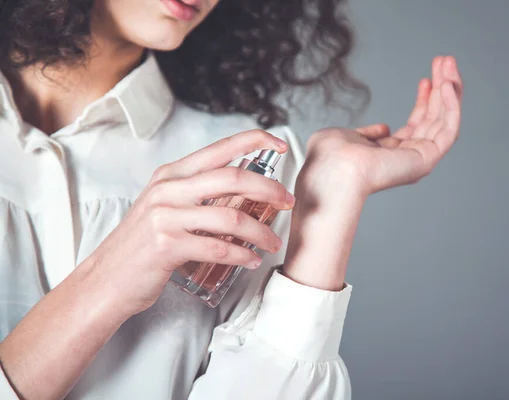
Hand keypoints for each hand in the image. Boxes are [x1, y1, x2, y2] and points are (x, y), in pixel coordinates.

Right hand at [81, 130, 294, 315]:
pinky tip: (251, 260)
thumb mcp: (165, 207)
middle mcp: (168, 188)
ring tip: (273, 243)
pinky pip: (219, 248)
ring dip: (261, 231)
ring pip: (231, 217)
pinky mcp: (166, 245)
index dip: (254, 141)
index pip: (219, 148)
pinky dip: (242, 255)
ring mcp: (165, 216)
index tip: (280, 146)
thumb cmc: (142, 245)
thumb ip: (197, 194)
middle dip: (269, 189)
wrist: (106, 280)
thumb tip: (245, 193)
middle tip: (288, 202)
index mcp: (171, 174)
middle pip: (233, 178)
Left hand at [302, 56, 462, 198]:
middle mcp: (407, 158)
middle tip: (445, 62)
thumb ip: (368, 133)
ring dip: (450, 89)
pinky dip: (452, 105)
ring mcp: (419, 160)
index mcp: (389, 155)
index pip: (416, 125)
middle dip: (441, 89)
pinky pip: (449, 129)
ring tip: (449, 63)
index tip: (426, 80)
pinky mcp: (427, 159)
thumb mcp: (350, 136)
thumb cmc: (331, 157)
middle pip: (434, 119)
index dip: (423, 101)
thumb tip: (385, 128)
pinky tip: (447, 84)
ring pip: (444, 120)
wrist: (334, 168)